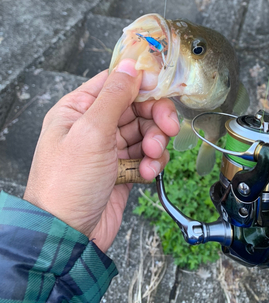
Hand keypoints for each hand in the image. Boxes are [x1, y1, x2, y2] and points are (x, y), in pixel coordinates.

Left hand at [23, 59, 179, 251]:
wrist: (69, 236)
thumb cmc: (67, 185)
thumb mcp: (91, 132)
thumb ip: (114, 96)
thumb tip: (130, 65)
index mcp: (78, 110)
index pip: (114, 82)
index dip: (140, 82)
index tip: (161, 87)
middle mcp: (94, 126)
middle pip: (136, 106)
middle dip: (155, 117)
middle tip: (167, 128)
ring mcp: (109, 148)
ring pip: (146, 131)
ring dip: (155, 142)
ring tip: (151, 157)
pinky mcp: (123, 169)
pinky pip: (147, 155)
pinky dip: (153, 162)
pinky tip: (147, 173)